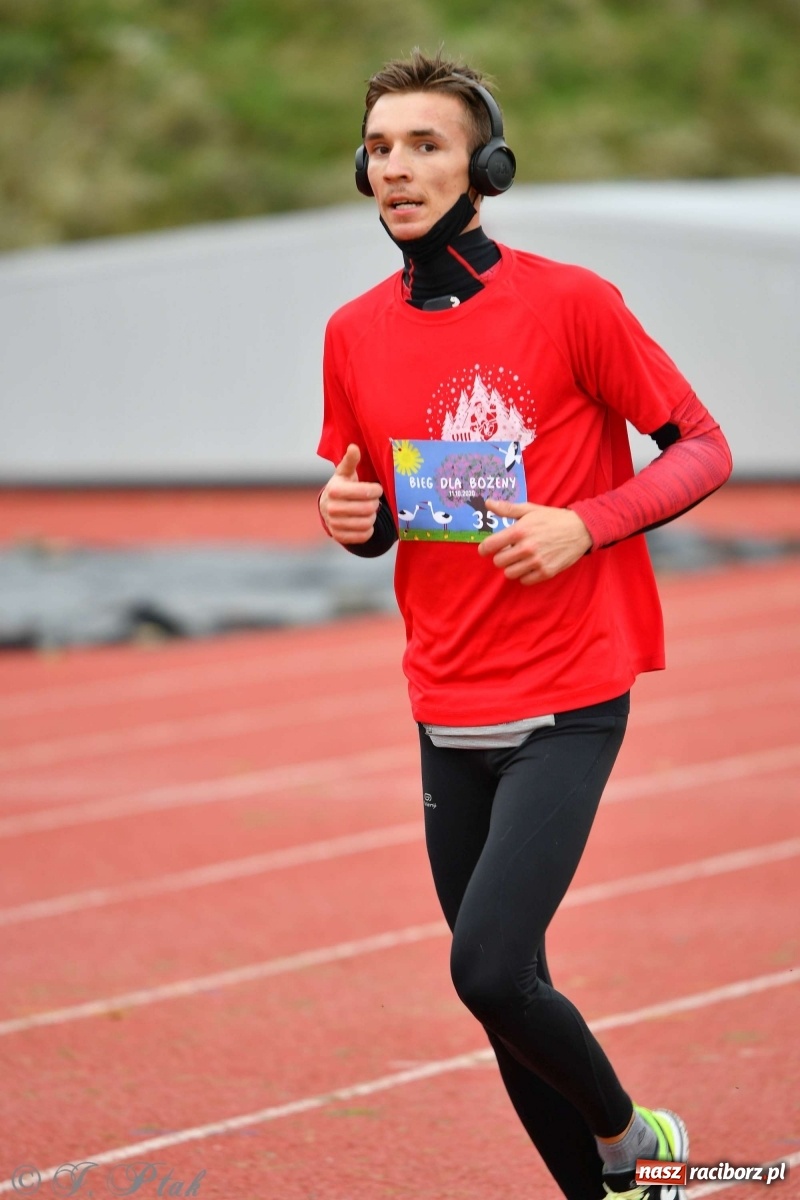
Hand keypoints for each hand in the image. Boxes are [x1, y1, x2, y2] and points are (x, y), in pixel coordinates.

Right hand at [319, 444, 382, 543]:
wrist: (328, 508)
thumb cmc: (342, 487)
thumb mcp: (345, 473)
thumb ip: (351, 460)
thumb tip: (354, 447)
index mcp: (334, 490)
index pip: (366, 492)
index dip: (376, 491)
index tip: (377, 489)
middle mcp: (331, 508)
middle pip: (368, 508)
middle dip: (375, 504)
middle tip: (373, 501)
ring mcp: (334, 524)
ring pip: (367, 523)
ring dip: (372, 517)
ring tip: (368, 511)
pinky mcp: (339, 536)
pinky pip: (363, 536)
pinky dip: (368, 530)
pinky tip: (364, 522)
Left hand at [477, 500, 591, 584]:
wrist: (580, 529)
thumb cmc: (553, 518)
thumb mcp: (530, 509)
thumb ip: (508, 508)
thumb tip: (488, 503)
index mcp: (520, 531)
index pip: (490, 546)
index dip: (484, 548)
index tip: (486, 549)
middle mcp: (527, 547)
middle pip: (498, 562)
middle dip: (501, 557)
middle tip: (509, 552)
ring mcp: (537, 561)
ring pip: (509, 573)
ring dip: (512, 567)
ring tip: (520, 559)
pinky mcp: (546, 572)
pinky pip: (524, 581)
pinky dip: (525, 575)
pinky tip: (530, 565)